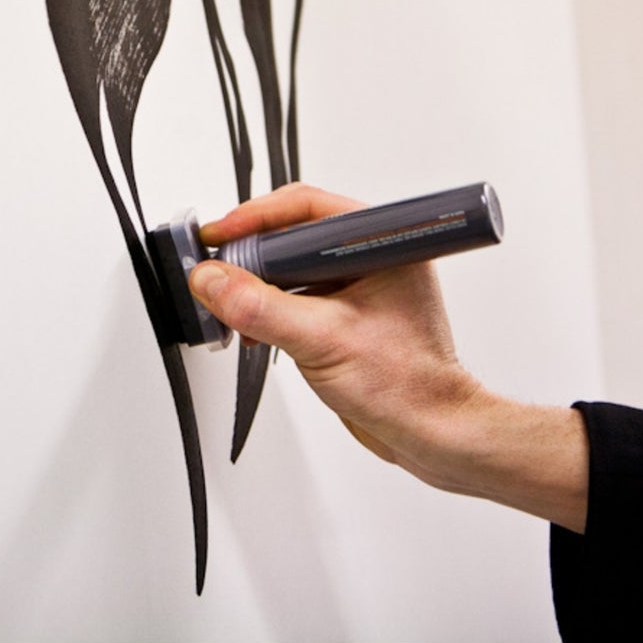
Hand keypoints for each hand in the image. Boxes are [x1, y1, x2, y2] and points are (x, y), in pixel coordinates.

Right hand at [189, 183, 588, 531]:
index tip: (219, 236)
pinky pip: (294, 296)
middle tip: (217, 272)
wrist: (429, 433)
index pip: (305, 208)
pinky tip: (253, 330)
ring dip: (256, 286)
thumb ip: (260, 307)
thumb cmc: (407, 386)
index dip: (256, 218)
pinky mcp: (343, 314)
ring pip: (289, 267)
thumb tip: (213, 280)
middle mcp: (369, 257)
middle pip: (292, 235)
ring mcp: (357, 286)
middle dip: (250, 255)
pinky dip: (268, 310)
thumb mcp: (321, 339)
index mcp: (380, 243)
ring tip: (231, 306)